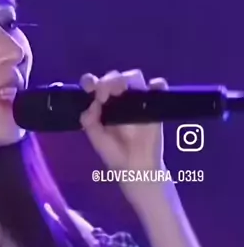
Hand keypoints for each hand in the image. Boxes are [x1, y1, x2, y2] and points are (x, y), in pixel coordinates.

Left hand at [79, 70, 177, 212]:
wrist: (135, 168)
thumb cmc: (115, 152)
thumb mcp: (96, 138)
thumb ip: (90, 121)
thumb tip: (92, 104)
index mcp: (103, 103)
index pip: (95, 85)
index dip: (91, 81)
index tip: (89, 86)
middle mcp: (120, 97)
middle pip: (115, 78)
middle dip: (109, 80)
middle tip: (104, 92)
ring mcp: (138, 100)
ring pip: (135, 78)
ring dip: (128, 79)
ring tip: (121, 90)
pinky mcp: (154, 105)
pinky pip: (158, 89)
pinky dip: (156, 85)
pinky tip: (150, 89)